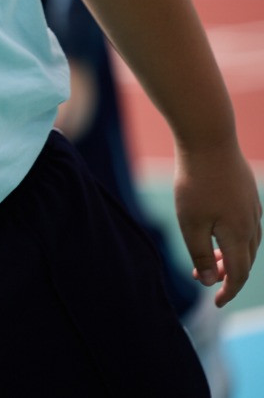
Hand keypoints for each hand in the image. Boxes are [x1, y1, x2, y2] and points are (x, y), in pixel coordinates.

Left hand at [174, 139, 261, 306]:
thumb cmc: (195, 182)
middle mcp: (252, 224)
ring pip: (248, 243)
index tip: (216, 303)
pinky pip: (248, 225)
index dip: (227, 291)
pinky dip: (234, 237)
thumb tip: (209, 281)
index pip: (238, 274)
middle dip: (226, 274)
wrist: (209, 140)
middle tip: (201, 276)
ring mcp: (254, 208)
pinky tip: (218, 230)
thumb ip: (199, 254)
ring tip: (206, 256)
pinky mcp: (249, 194)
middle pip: (244, 260)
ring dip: (229, 255)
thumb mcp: (190, 223)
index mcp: (239, 235)